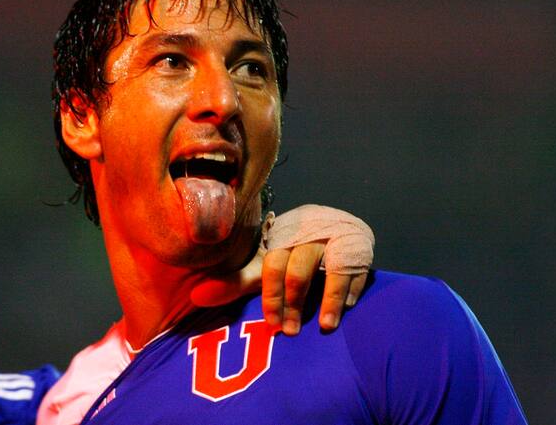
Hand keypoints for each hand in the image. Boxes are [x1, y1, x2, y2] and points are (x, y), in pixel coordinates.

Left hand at [191, 204, 373, 334]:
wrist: (336, 225)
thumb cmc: (292, 251)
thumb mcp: (267, 263)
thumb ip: (239, 281)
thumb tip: (197, 296)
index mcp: (280, 235)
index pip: (271, 263)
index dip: (270, 295)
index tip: (270, 323)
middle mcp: (305, 233)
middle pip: (297, 268)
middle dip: (293, 303)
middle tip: (290, 331)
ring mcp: (333, 237)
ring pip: (330, 268)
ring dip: (327, 300)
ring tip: (325, 326)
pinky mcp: (358, 245)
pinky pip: (355, 269)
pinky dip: (349, 291)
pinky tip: (343, 309)